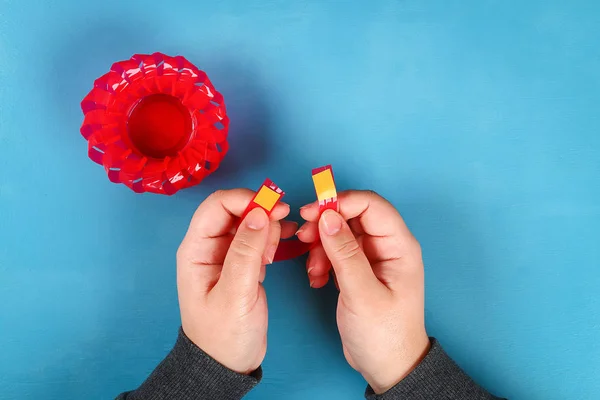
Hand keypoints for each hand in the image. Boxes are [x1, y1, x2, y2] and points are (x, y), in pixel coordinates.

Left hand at [176, 189, 295, 373]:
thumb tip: (259, 213)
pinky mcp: (243, 263)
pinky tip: (283, 245)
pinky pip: (258, 238)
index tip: (273, 207)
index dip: (245, 199)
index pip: (217, 206)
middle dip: (261, 210)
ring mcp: (227, 254)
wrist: (228, 363)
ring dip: (269, 224)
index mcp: (196, 250)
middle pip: (235, 210)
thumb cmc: (223, 335)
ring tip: (279, 247)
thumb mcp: (236, 294)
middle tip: (284, 222)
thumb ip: (246, 252)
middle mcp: (210, 247)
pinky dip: (272, 236)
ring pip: (250, 221)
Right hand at [297, 190, 429, 392]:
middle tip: (303, 238)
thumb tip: (328, 217)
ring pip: (340, 233)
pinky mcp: (358, 270)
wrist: (388, 366)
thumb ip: (344, 253)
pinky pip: (336, 251)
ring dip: (320, 246)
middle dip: (325, 224)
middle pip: (352, 216)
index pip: (371, 205)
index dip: (341, 202)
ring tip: (313, 271)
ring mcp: (372, 258)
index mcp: (399, 246)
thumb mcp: (362, 294)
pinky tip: (317, 279)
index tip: (312, 212)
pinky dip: (322, 260)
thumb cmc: (384, 334)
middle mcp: (387, 246)